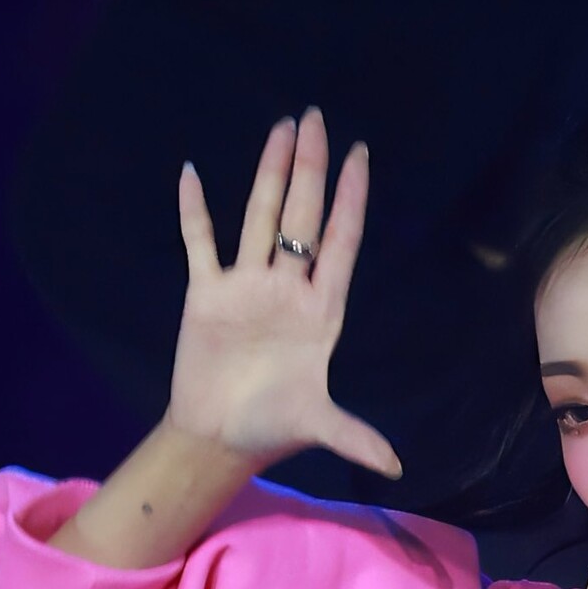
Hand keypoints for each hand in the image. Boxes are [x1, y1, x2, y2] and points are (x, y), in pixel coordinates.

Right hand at [168, 107, 401, 477]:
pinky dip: (194, 210)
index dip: (351, 201)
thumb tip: (395, 467)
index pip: (341, 244)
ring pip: (258, 217)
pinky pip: (199, 243)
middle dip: (310, 170)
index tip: (360, 157)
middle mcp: (286, 291)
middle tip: (316, 120)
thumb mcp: (318, 426)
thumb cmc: (271, 429)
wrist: (219, 440)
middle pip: (301, 218)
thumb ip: (355, 437)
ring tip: (280, 129)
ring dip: (268, 175)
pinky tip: (191, 172)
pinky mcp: (207, 294)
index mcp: (319, 313)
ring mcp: (246, 287)